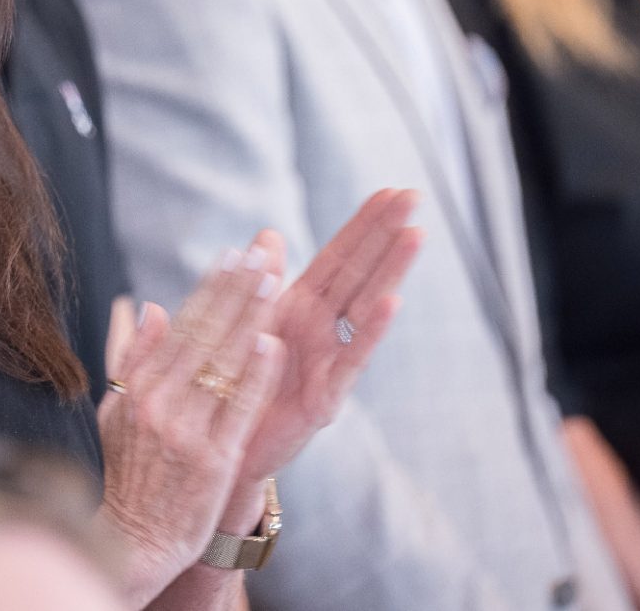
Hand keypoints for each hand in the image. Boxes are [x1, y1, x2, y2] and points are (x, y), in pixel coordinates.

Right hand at [96, 236, 286, 604]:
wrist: (133, 542)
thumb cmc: (128, 474)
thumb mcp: (118, 412)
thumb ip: (135, 360)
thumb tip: (150, 308)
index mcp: (137, 388)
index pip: (180, 326)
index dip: (209, 289)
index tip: (231, 255)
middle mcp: (158, 403)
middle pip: (203, 335)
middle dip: (234, 291)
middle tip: (260, 255)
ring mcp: (185, 430)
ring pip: (222, 363)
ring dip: (249, 318)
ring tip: (273, 281)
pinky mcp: (211, 460)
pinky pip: (237, 409)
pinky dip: (255, 375)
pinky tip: (272, 344)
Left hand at [238, 188, 420, 479]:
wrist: (223, 448)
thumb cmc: (238, 386)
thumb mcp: (245, 326)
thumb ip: (260, 282)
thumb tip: (267, 232)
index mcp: (299, 308)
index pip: (338, 257)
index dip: (363, 225)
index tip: (390, 190)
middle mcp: (321, 330)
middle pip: (359, 272)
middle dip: (385, 234)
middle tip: (415, 196)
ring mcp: (328, 362)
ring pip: (363, 307)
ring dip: (389, 271)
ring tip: (415, 235)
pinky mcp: (326, 397)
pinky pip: (350, 359)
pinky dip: (370, 330)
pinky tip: (392, 301)